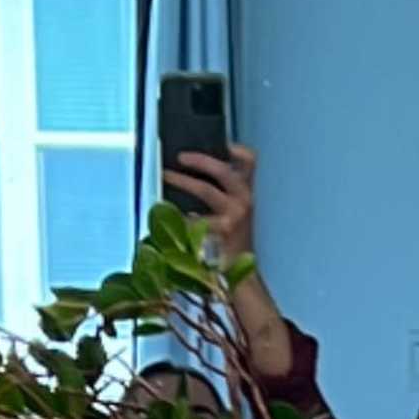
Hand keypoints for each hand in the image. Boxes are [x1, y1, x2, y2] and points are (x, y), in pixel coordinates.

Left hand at [165, 143, 259, 269]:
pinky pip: (196, 217)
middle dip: (200, 161)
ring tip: (166, 176)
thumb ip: (226, 195)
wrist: (246, 272)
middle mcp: (246, 199)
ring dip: (183, 181)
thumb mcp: (239, 213)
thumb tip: (199, 176)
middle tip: (180, 157)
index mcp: (250, 192)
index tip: (225, 146)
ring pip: (205, 190)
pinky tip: (170, 214)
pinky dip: (181, 214)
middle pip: (222, 171)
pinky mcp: (224, 230)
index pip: (251, 163)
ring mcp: (235, 214)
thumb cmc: (238, 240)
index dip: (240, 151)